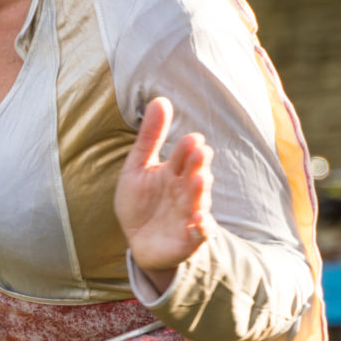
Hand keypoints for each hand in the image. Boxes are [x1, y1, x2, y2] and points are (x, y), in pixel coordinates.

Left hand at [115, 96, 212, 293]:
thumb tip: (161, 99)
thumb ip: (150, 137)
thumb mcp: (138, 167)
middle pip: (195, 175)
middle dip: (198, 165)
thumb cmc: (141, 202)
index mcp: (174, 171)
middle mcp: (186, 191)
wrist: (139, 241)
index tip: (193, 138)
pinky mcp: (189, 238)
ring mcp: (189, 214)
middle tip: (200, 152)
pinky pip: (199, 233)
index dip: (187, 148)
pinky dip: (202, 228)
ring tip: (201, 179)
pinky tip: (199, 222)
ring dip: (200, 192)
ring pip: (199, 201)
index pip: (183, 156)